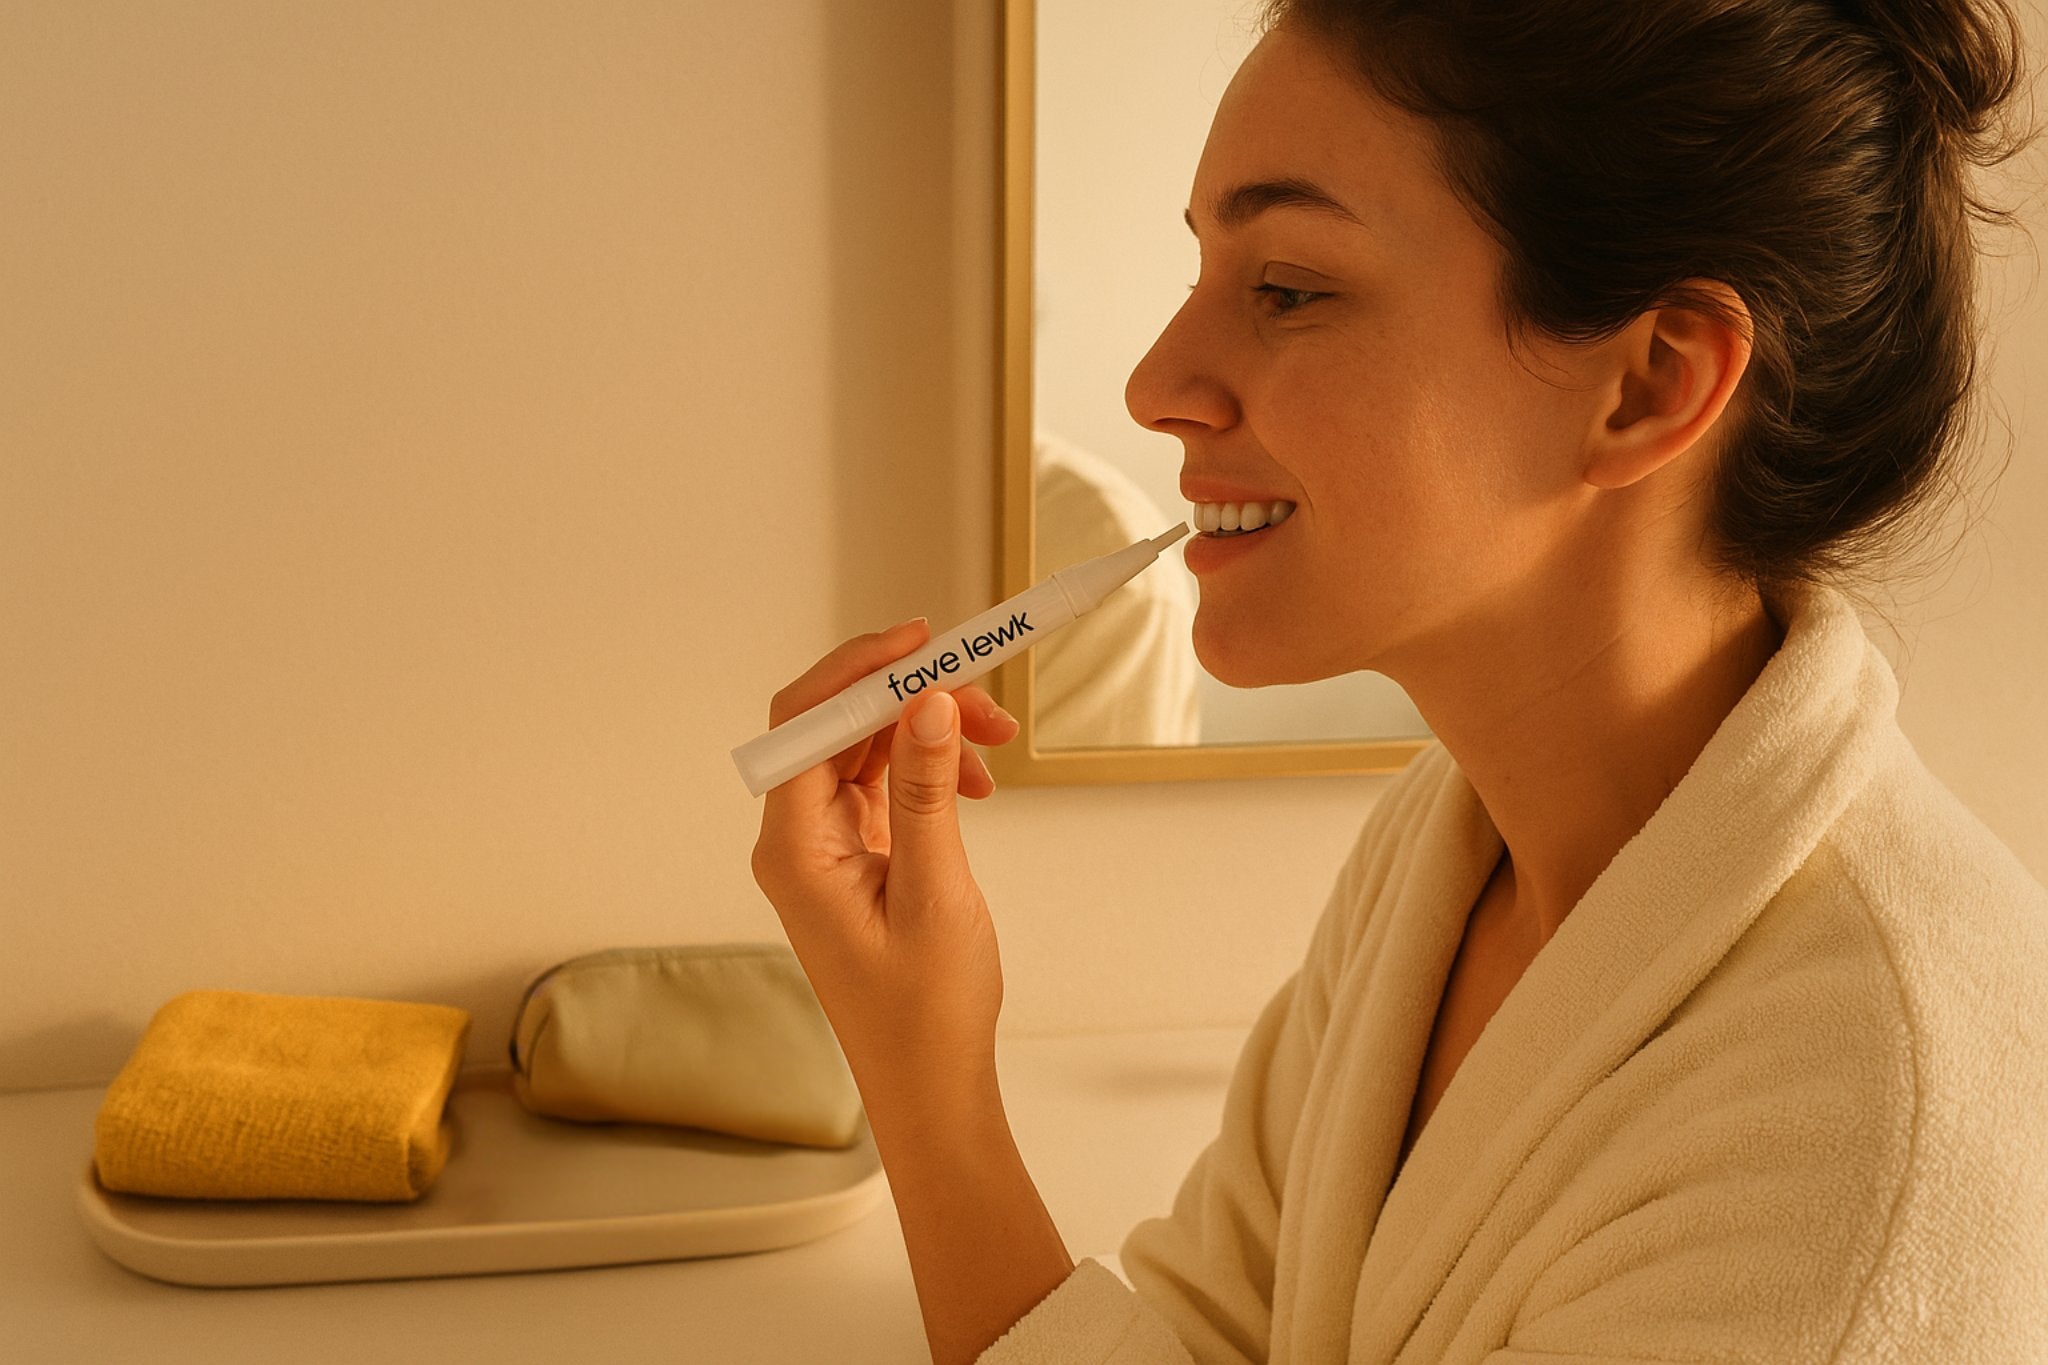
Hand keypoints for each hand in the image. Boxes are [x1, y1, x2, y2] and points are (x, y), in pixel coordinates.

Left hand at [749, 619, 1021, 1100]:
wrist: (930, 1083)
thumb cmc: (926, 1010)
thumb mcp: (936, 891)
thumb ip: (924, 790)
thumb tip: (926, 702)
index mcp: (793, 849)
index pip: (806, 725)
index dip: (858, 671)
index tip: (922, 642)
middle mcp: (796, 841)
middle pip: (837, 728)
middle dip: (908, 698)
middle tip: (982, 695)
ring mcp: (823, 848)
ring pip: (866, 751)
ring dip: (927, 731)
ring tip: (996, 743)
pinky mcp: (854, 858)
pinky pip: (881, 783)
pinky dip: (928, 768)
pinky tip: (976, 782)